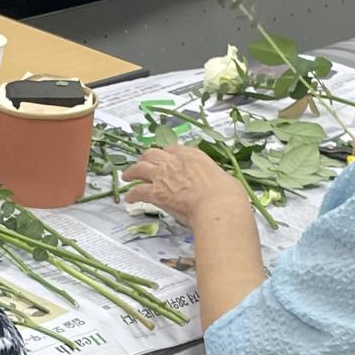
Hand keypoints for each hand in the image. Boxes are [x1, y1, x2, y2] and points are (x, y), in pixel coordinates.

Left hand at [122, 144, 245, 227]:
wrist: (217, 205)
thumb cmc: (226, 194)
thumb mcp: (222, 177)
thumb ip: (212, 176)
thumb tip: (217, 183)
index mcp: (192, 155)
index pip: (172, 149)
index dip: (165, 155)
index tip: (163, 159)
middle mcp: (174, 161)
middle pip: (152, 154)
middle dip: (145, 158)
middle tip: (142, 164)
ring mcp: (163, 175)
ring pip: (140, 168)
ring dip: (132, 172)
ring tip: (127, 176)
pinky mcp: (156, 193)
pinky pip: (138, 190)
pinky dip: (132, 194)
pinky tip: (129, 198)